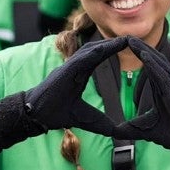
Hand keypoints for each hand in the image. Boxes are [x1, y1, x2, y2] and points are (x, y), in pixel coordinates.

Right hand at [0, 36, 128, 148]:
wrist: (37, 115)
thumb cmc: (57, 113)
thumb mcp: (86, 118)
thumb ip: (101, 122)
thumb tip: (117, 131)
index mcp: (81, 73)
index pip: (101, 58)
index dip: (114, 51)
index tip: (130, 47)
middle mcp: (75, 66)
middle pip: (98, 50)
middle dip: (114, 44)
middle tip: (132, 38)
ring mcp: (69, 67)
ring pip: (90, 51)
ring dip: (107, 45)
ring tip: (124, 40)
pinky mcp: (63, 71)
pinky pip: (80, 59)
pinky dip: (92, 53)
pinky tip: (105, 49)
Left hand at [114, 37, 169, 169]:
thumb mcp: (145, 129)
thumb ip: (130, 127)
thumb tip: (114, 131)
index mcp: (163, 88)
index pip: (150, 67)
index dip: (140, 55)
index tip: (127, 46)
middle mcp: (169, 83)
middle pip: (154, 60)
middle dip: (140, 48)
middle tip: (126, 37)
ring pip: (158, 62)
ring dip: (144, 50)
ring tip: (131, 40)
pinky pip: (162, 73)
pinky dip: (152, 62)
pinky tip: (143, 53)